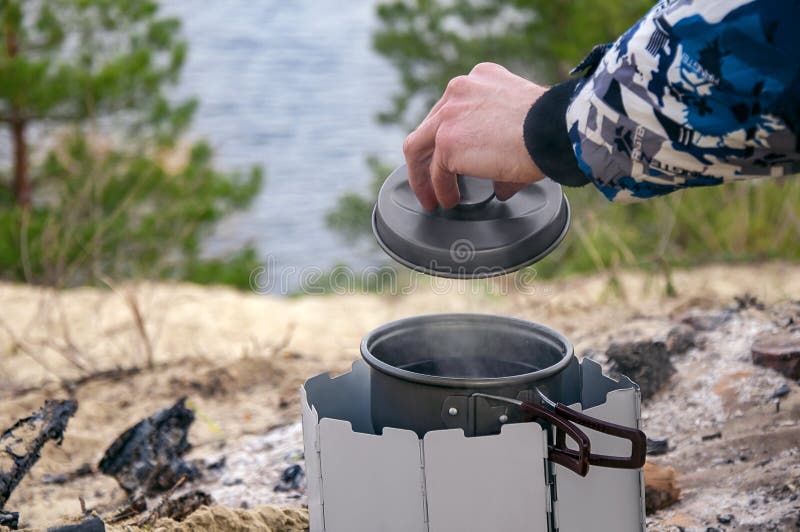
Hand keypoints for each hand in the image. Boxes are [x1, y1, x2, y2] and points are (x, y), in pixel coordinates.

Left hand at [402, 62, 547, 210]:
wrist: (557, 130)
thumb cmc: (553, 129)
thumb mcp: (525, 128)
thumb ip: (503, 150)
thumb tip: (501, 187)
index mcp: (480, 80)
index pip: (451, 110)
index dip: (447, 137)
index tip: (452, 158)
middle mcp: (459, 90)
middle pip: (428, 127)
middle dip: (427, 158)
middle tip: (431, 181)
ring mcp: (449, 114)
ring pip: (417, 147)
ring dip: (422, 176)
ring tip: (431, 198)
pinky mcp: (447, 141)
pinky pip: (436, 172)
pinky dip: (440, 190)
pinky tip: (449, 201)